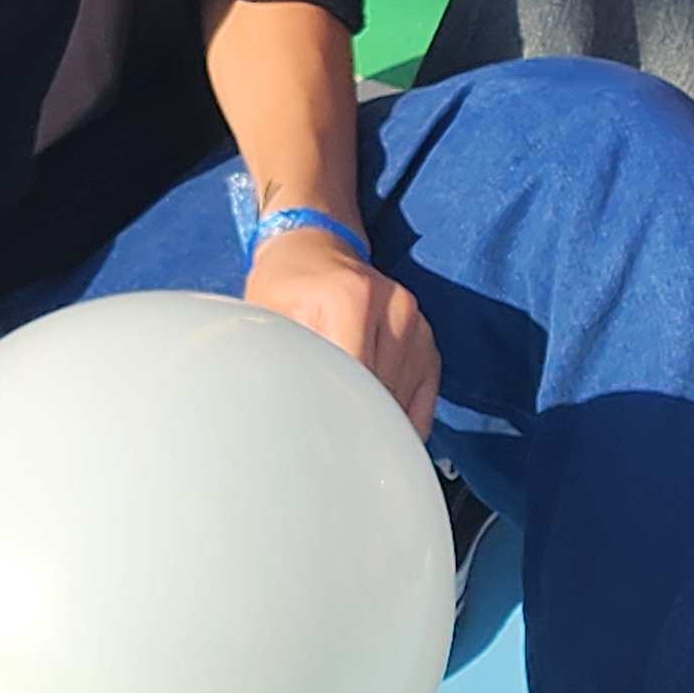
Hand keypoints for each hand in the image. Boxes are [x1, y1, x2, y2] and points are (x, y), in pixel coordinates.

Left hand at [245, 224, 439, 430]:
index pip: (354, 383)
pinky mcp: (427, 342)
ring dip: (372, 421)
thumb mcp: (266, 315)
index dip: (333, 420)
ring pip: (400, 408)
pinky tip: (366, 408)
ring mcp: (416, 324)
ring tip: (339, 407)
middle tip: (319, 434)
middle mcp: (394, 307)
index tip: (316, 444)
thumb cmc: (285, 285)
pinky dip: (394, 420)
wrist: (313, 248)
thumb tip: (277, 417)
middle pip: (380, 400)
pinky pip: (417, 406)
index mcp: (352, 297)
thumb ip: (277, 361)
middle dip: (351, 422)